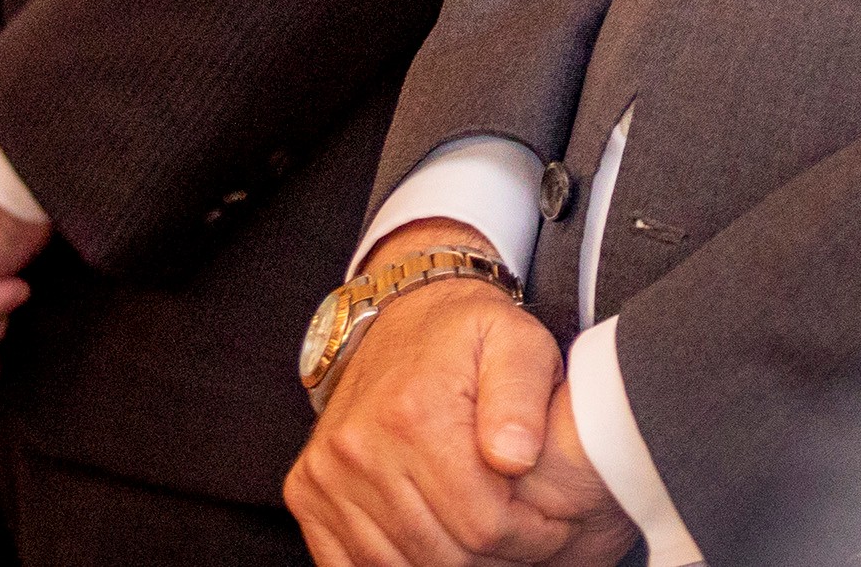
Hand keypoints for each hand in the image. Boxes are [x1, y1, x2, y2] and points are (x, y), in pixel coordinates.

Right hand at [286, 251, 617, 566]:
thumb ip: (523, 397)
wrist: (403, 318)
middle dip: (496, 554)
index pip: (483, 524)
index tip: (554, 523)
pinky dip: (399, 565)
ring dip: (450, 564)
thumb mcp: (517, 342)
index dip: (530, 536)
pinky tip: (433, 542)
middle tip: (525, 531)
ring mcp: (325, 473)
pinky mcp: (306, 490)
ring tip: (486, 534)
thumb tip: (514, 458)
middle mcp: (358, 447)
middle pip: (443, 554)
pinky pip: (350, 564)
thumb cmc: (467, 336)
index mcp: (413, 414)